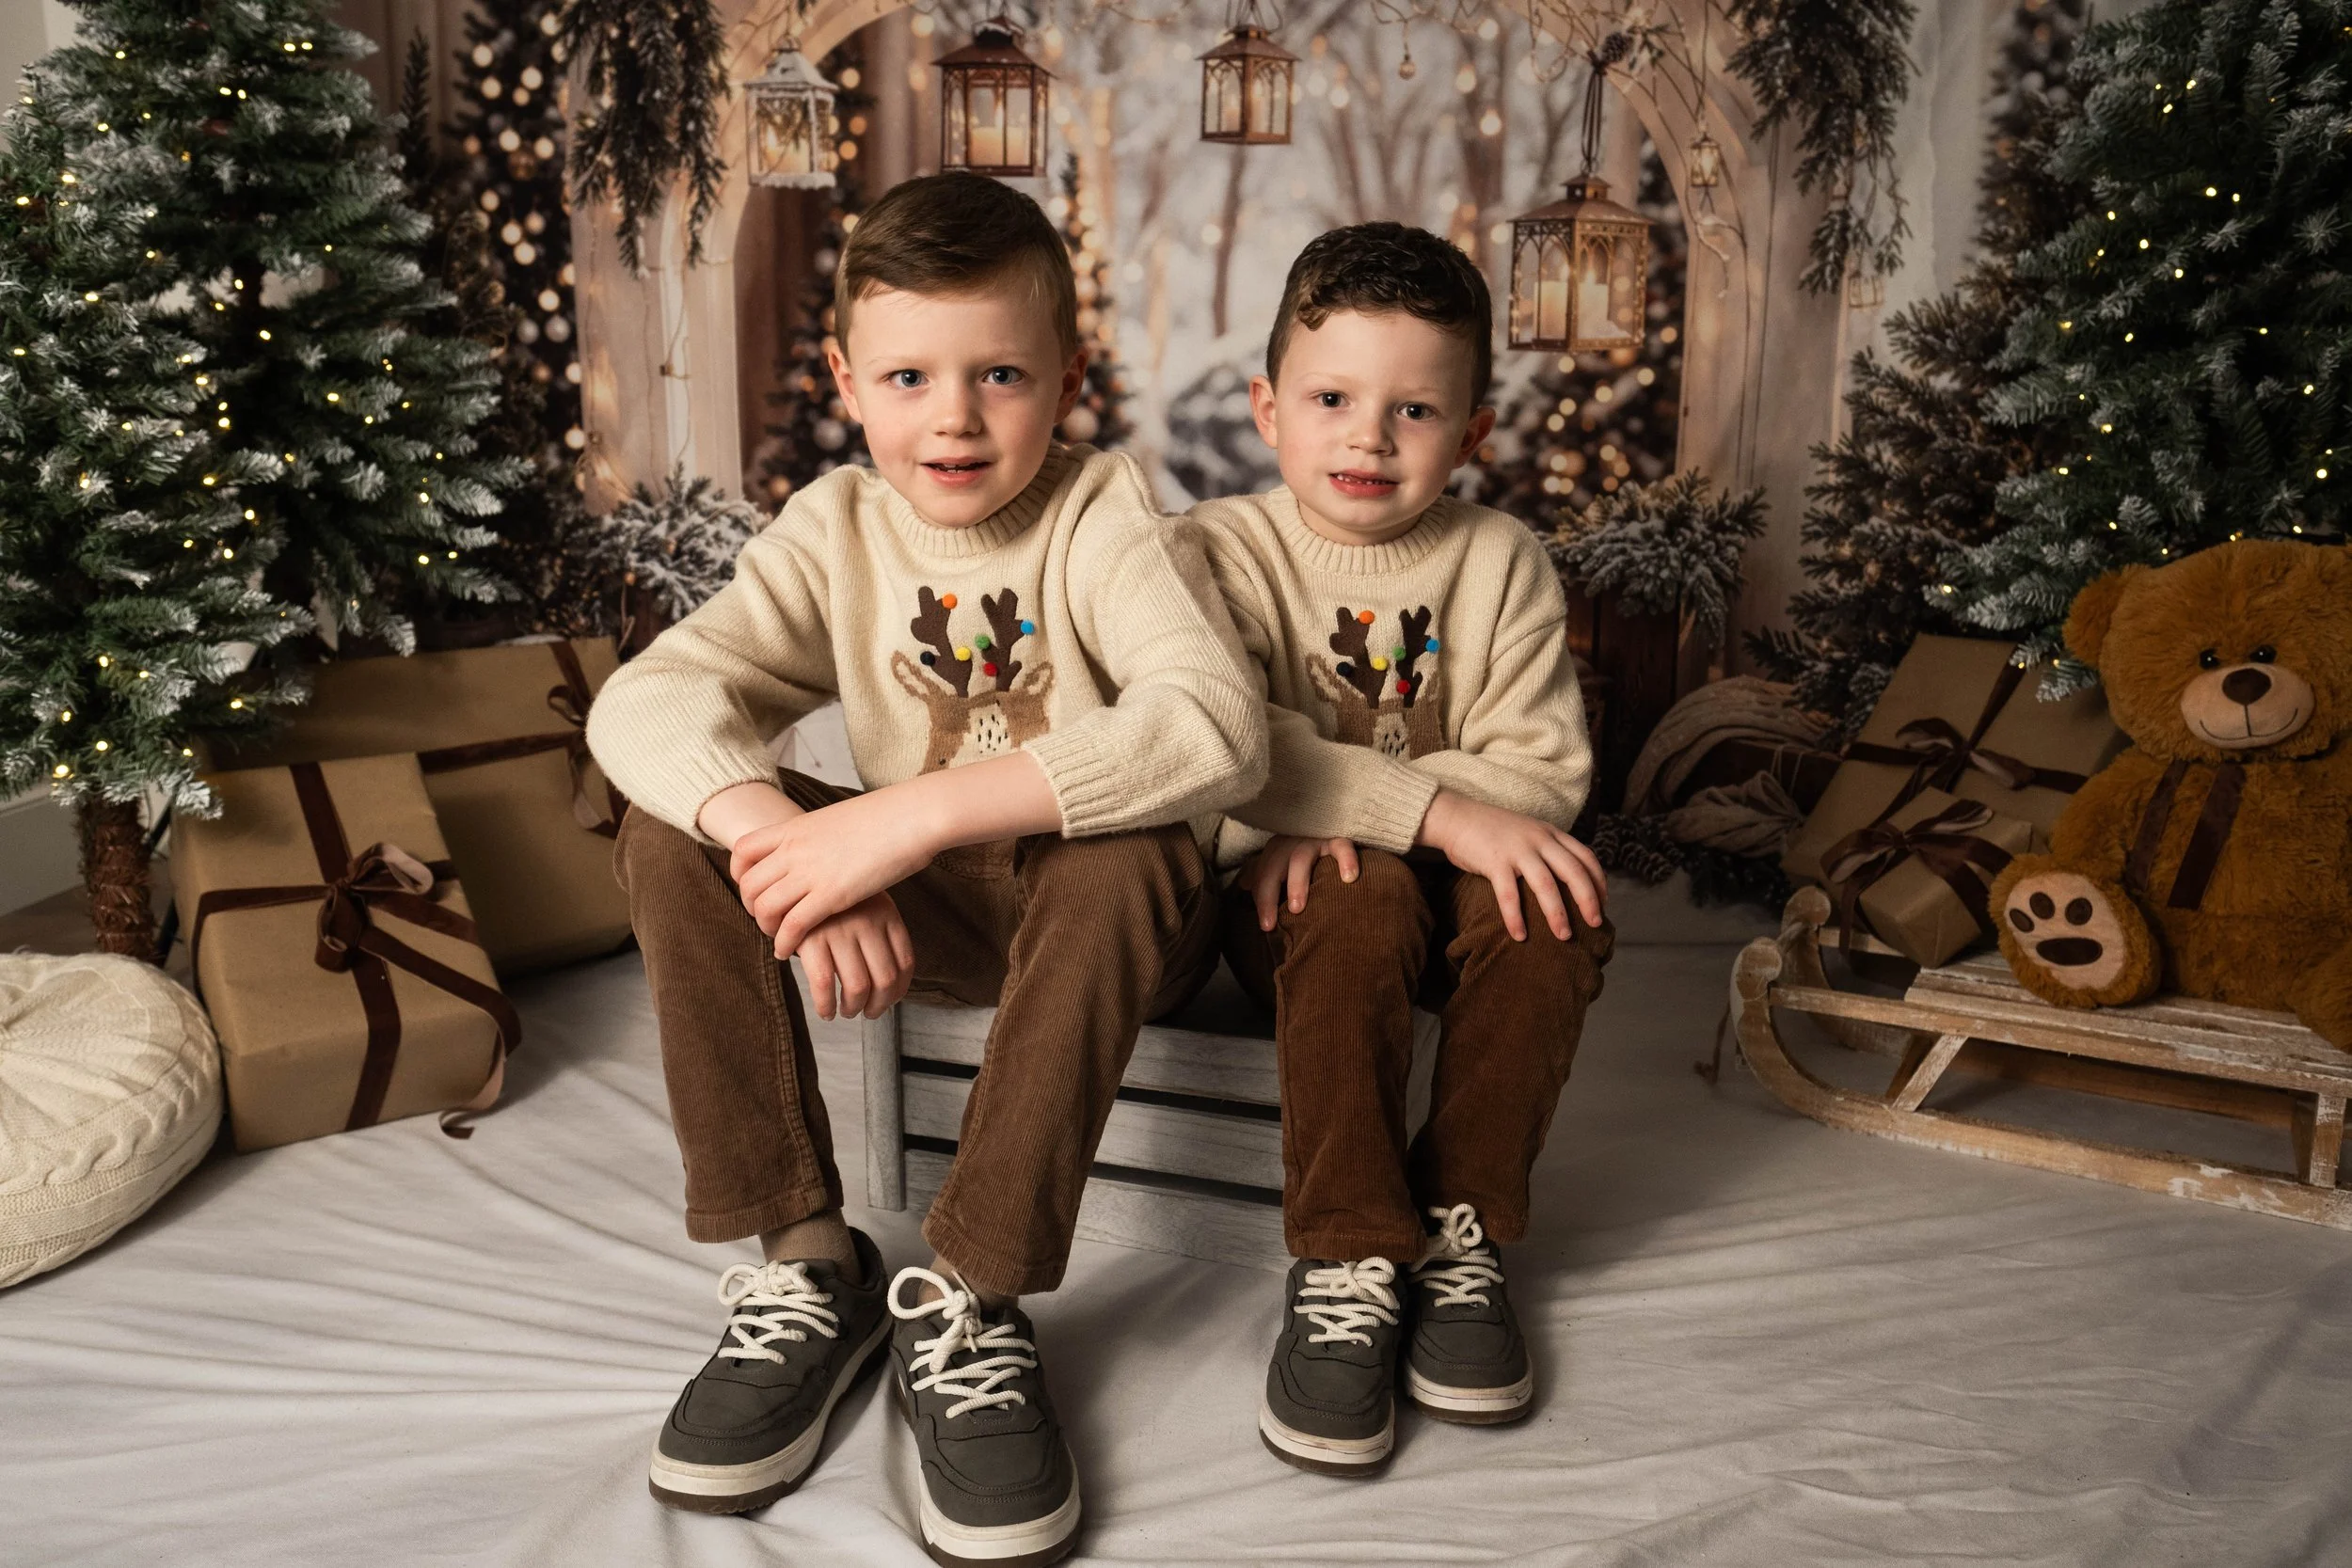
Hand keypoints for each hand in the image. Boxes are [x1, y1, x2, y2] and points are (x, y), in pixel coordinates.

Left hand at [731, 790, 940, 959]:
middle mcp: (795, 849)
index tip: (752, 888)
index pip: (744, 849)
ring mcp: (811, 872)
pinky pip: (792, 925)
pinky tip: (790, 952)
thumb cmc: (887, 817)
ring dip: (766, 928)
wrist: (910, 816)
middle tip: (767, 920)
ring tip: (779, 938)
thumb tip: (822, 845)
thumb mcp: (838, 820)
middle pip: (749, 884)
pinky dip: (784, 943)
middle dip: (751, 908)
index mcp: (796, 827)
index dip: (740, 873)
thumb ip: (820, 836)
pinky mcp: (831, 895)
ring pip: (764, 907)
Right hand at [795, 892, 916, 1020]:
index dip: (899, 990)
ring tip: (847, 1012)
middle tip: (869, 1012)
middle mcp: (867, 921)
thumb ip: (880, 939)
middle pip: (885, 979)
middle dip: (879, 1005)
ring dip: (854, 1008)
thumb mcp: (865, 908)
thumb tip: (891, 991)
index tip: (890, 1001)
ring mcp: (840, 930)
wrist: (794, 882)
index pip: (905, 963)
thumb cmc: (833, 905)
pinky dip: (825, 1006)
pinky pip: (824, 984)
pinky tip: (826, 1012)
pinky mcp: (811, 938)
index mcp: (886, 913)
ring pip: (858, 987)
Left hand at [1246, 835, 1360, 930]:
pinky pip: (1342, 846)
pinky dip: (1346, 860)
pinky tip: (1348, 879)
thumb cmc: (1305, 850)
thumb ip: (1264, 872)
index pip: (1262, 875)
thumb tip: (1243, 884)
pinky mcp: (1338, 836)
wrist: (1333, 821)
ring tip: (1296, 908)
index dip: (1261, 900)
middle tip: (1271, 924)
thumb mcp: (1283, 859)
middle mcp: (1291, 841)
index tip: (1266, 926)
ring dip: (1297, 883)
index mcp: (1276, 849)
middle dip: (1269, 895)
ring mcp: (1314, 838)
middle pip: (1274, 867)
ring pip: (1300, 858)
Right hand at [1416, 789, 1605, 941]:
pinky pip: (1509, 895)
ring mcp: (1517, 850)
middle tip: (1595, 925)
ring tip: (1564, 936)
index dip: (1599, 882)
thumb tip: (1564, 881)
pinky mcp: (1494, 862)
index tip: (1603, 903)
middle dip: (1588, 901)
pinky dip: (1516, 918)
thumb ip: (1546, 849)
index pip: (1586, 857)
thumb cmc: (1492, 831)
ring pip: (1546, 885)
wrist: (1457, 817)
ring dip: (1558, 914)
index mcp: (1550, 833)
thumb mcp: (1528, 832)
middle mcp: (1539, 839)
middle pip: (1574, 872)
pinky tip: (1519, 936)